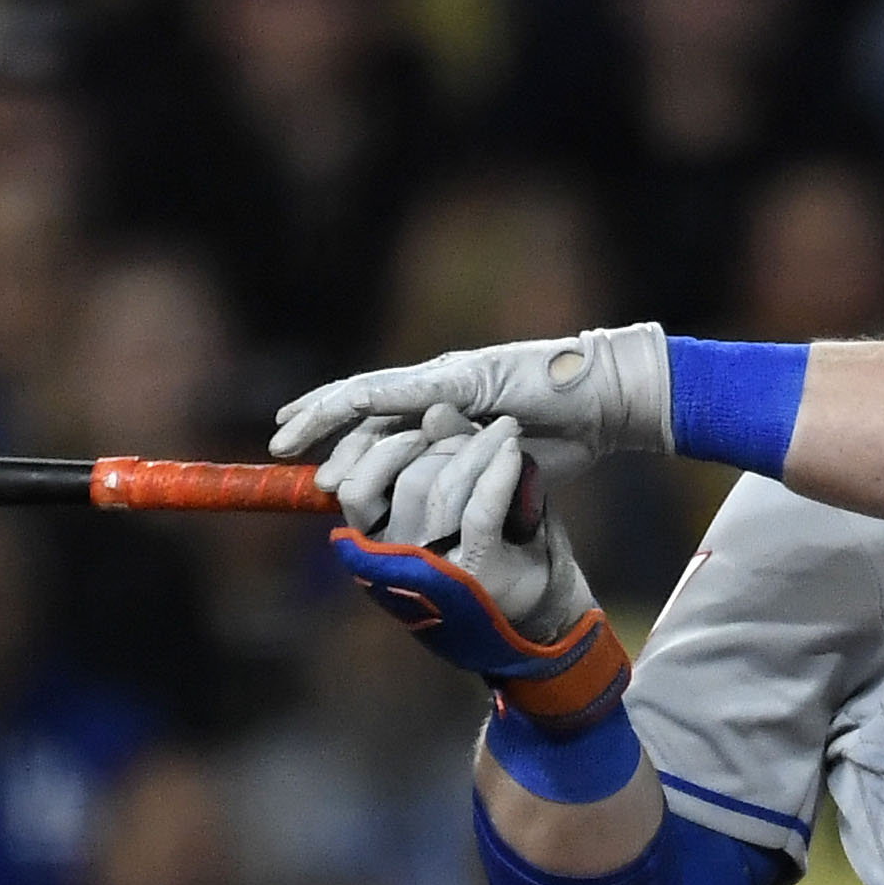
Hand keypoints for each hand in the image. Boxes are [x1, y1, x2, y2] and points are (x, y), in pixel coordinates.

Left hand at [271, 321, 672, 470]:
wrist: (605, 405)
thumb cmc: (564, 435)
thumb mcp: (503, 469)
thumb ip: (470, 475)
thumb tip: (446, 505)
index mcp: (442, 413)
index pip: (377, 425)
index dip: (339, 441)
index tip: (309, 466)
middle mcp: (435, 391)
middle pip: (359, 407)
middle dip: (315, 425)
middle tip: (278, 448)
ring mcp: (447, 381)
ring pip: (368, 396)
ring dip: (325, 415)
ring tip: (288, 436)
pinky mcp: (465, 379)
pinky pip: (406, 390)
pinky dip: (369, 398)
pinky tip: (340, 406)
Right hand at [330, 417, 604, 695]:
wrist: (543, 601)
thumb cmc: (495, 541)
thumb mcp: (461, 493)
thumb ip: (442, 452)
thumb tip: (433, 412)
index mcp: (379, 543)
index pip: (356, 490)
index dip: (381, 451)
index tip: (418, 427)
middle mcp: (399, 560)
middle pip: (405, 480)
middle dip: (442, 442)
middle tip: (479, 424)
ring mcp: (436, 570)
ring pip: (439, 489)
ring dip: (475, 448)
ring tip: (506, 430)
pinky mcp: (477, 574)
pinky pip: (479, 511)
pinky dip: (498, 473)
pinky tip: (514, 451)